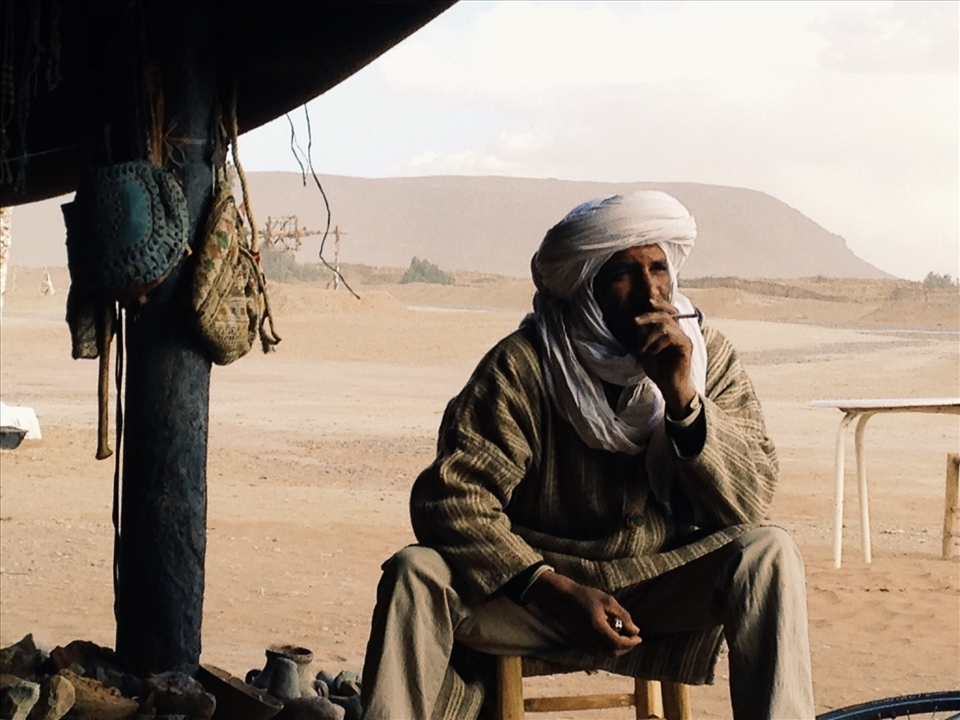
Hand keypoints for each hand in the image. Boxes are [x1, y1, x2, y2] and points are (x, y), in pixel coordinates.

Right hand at [524, 570, 640, 655]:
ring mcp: (581, 643)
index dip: (631, 643)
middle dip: (625, 647)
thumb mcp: (608, 601)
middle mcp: (588, 638)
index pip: (617, 643)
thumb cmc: (587, 596)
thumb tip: (636, 631)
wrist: (563, 598)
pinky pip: (595, 650)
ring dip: (614, 647)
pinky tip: (606, 634)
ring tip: (618, 633)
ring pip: (604, 652)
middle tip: (632, 638)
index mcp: (597, 627)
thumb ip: (623, 616)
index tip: (639, 638)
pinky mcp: (577, 644)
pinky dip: (604, 646)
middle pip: (612, 652)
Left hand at [631, 298, 696, 417]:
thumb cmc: (659, 370)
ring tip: (642, 349)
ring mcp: (684, 338)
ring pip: (666, 324)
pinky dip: (656, 343)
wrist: (670, 388)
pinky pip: (670, 336)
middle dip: (648, 315)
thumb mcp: (645, 350)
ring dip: (649, 335)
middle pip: (667, 313)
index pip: (668, 310)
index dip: (660, 302)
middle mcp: (680, 332)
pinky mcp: (686, 346)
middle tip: (634, 322)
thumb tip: (636, 321)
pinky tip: (651, 353)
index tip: (647, 299)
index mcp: (671, 331)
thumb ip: (642, 336)